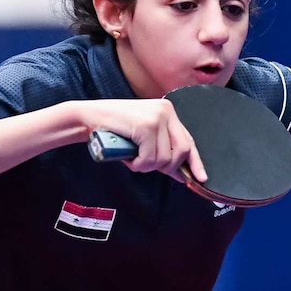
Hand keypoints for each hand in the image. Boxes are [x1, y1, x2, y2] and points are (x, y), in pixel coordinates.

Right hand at [81, 99, 206, 183]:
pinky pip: (150, 158)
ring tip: (133, 157)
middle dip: (167, 166)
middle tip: (147, 166)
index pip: (188, 140)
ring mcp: (157, 117)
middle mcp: (166, 111)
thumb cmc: (114, 128)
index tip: (200, 178)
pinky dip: (138, 164)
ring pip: (164, 158)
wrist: (89, 117)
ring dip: (146, 166)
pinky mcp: (146, 126)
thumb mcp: (144, 136)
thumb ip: (162, 149)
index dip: (195, 162)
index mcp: (168, 112)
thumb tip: (180, 173)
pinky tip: (128, 156)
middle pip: (181, 151)